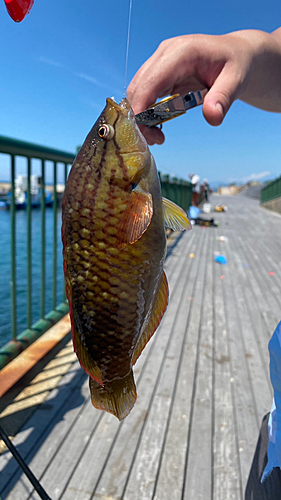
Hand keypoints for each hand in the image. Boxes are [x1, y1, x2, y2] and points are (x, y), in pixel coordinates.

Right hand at [128, 29, 280, 143]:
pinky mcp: (159, 72)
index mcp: (181, 52)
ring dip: (141, 117)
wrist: (237, 55)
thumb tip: (212, 118)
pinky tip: (158, 127)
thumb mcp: (236, 81)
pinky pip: (144, 94)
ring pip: (137, 92)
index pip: (150, 81)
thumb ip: (223, 98)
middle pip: (137, 88)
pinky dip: (146, 113)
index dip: (141, 108)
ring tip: (158, 137)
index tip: (146, 134)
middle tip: (156, 141)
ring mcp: (160, 61)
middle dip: (140, 118)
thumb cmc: (237, 65)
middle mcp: (165, 53)